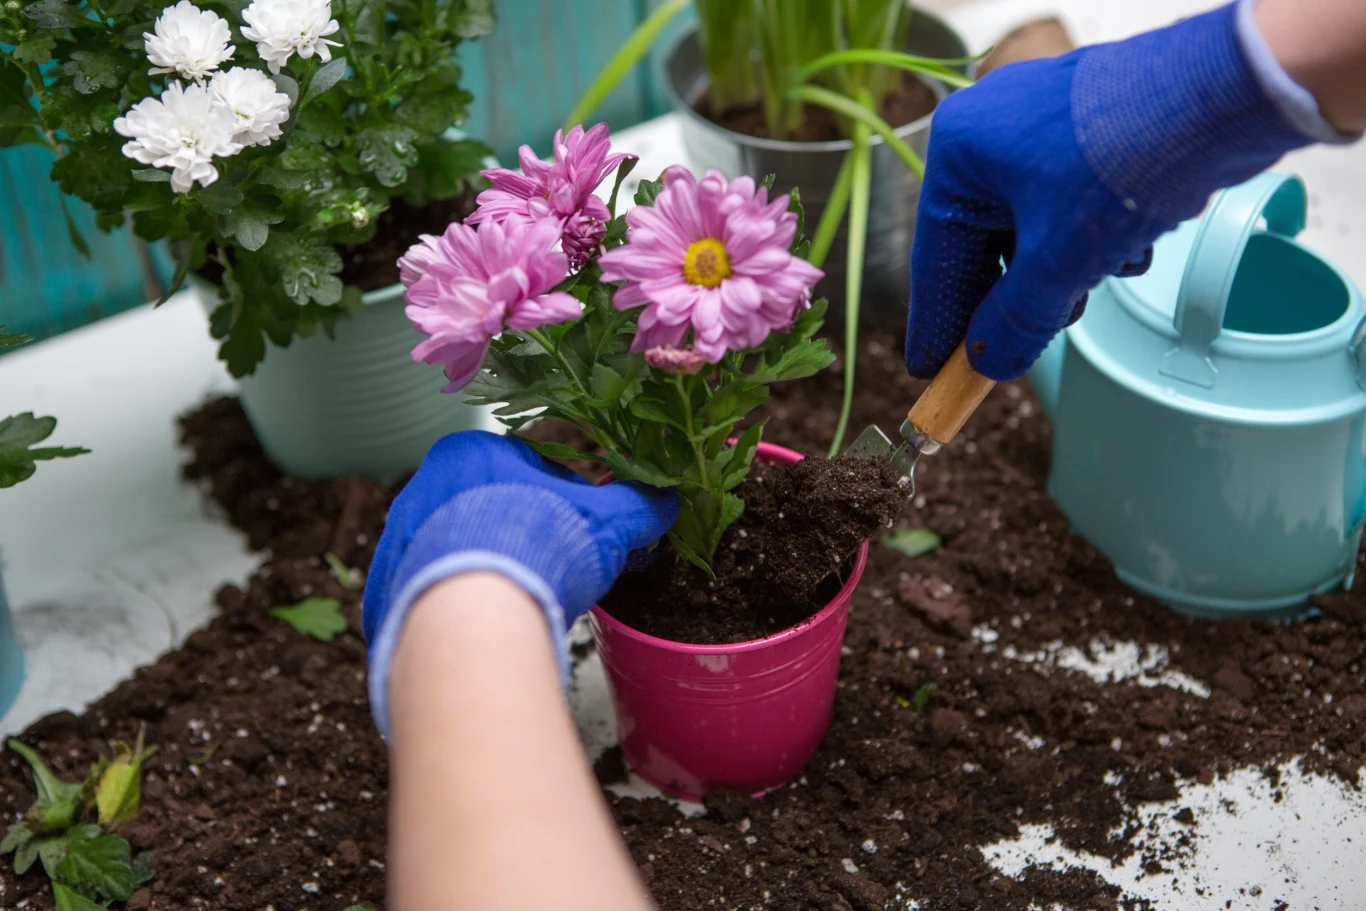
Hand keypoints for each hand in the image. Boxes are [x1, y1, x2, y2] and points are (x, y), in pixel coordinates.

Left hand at [362, 430, 677, 735]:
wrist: (470, 617)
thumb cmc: (539, 549)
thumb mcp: (607, 522)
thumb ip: (637, 507)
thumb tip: (666, 502)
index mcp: (470, 453)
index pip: (529, 468)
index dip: (565, 502)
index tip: (583, 534)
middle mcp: (421, 488)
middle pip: (489, 510)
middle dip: (524, 537)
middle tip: (558, 572)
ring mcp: (397, 542)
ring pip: (457, 553)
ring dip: (489, 572)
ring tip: (522, 605)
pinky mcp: (383, 594)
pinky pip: (428, 597)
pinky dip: (457, 611)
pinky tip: (485, 630)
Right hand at [906, 2, 1317, 382]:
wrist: (1228, 92)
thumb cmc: (1126, 156)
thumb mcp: (1058, 261)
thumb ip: (1016, 321)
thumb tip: (991, 362)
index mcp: (960, 150)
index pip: (937, 257)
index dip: (936, 321)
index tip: (933, 368)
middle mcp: (992, 132)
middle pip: (986, 245)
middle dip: (1012, 297)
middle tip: (1013, 348)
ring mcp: (1043, 128)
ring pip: (1032, 229)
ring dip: (1060, 273)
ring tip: (1089, 291)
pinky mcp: (1091, 133)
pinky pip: (1069, 206)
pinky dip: (1091, 241)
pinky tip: (1126, 252)